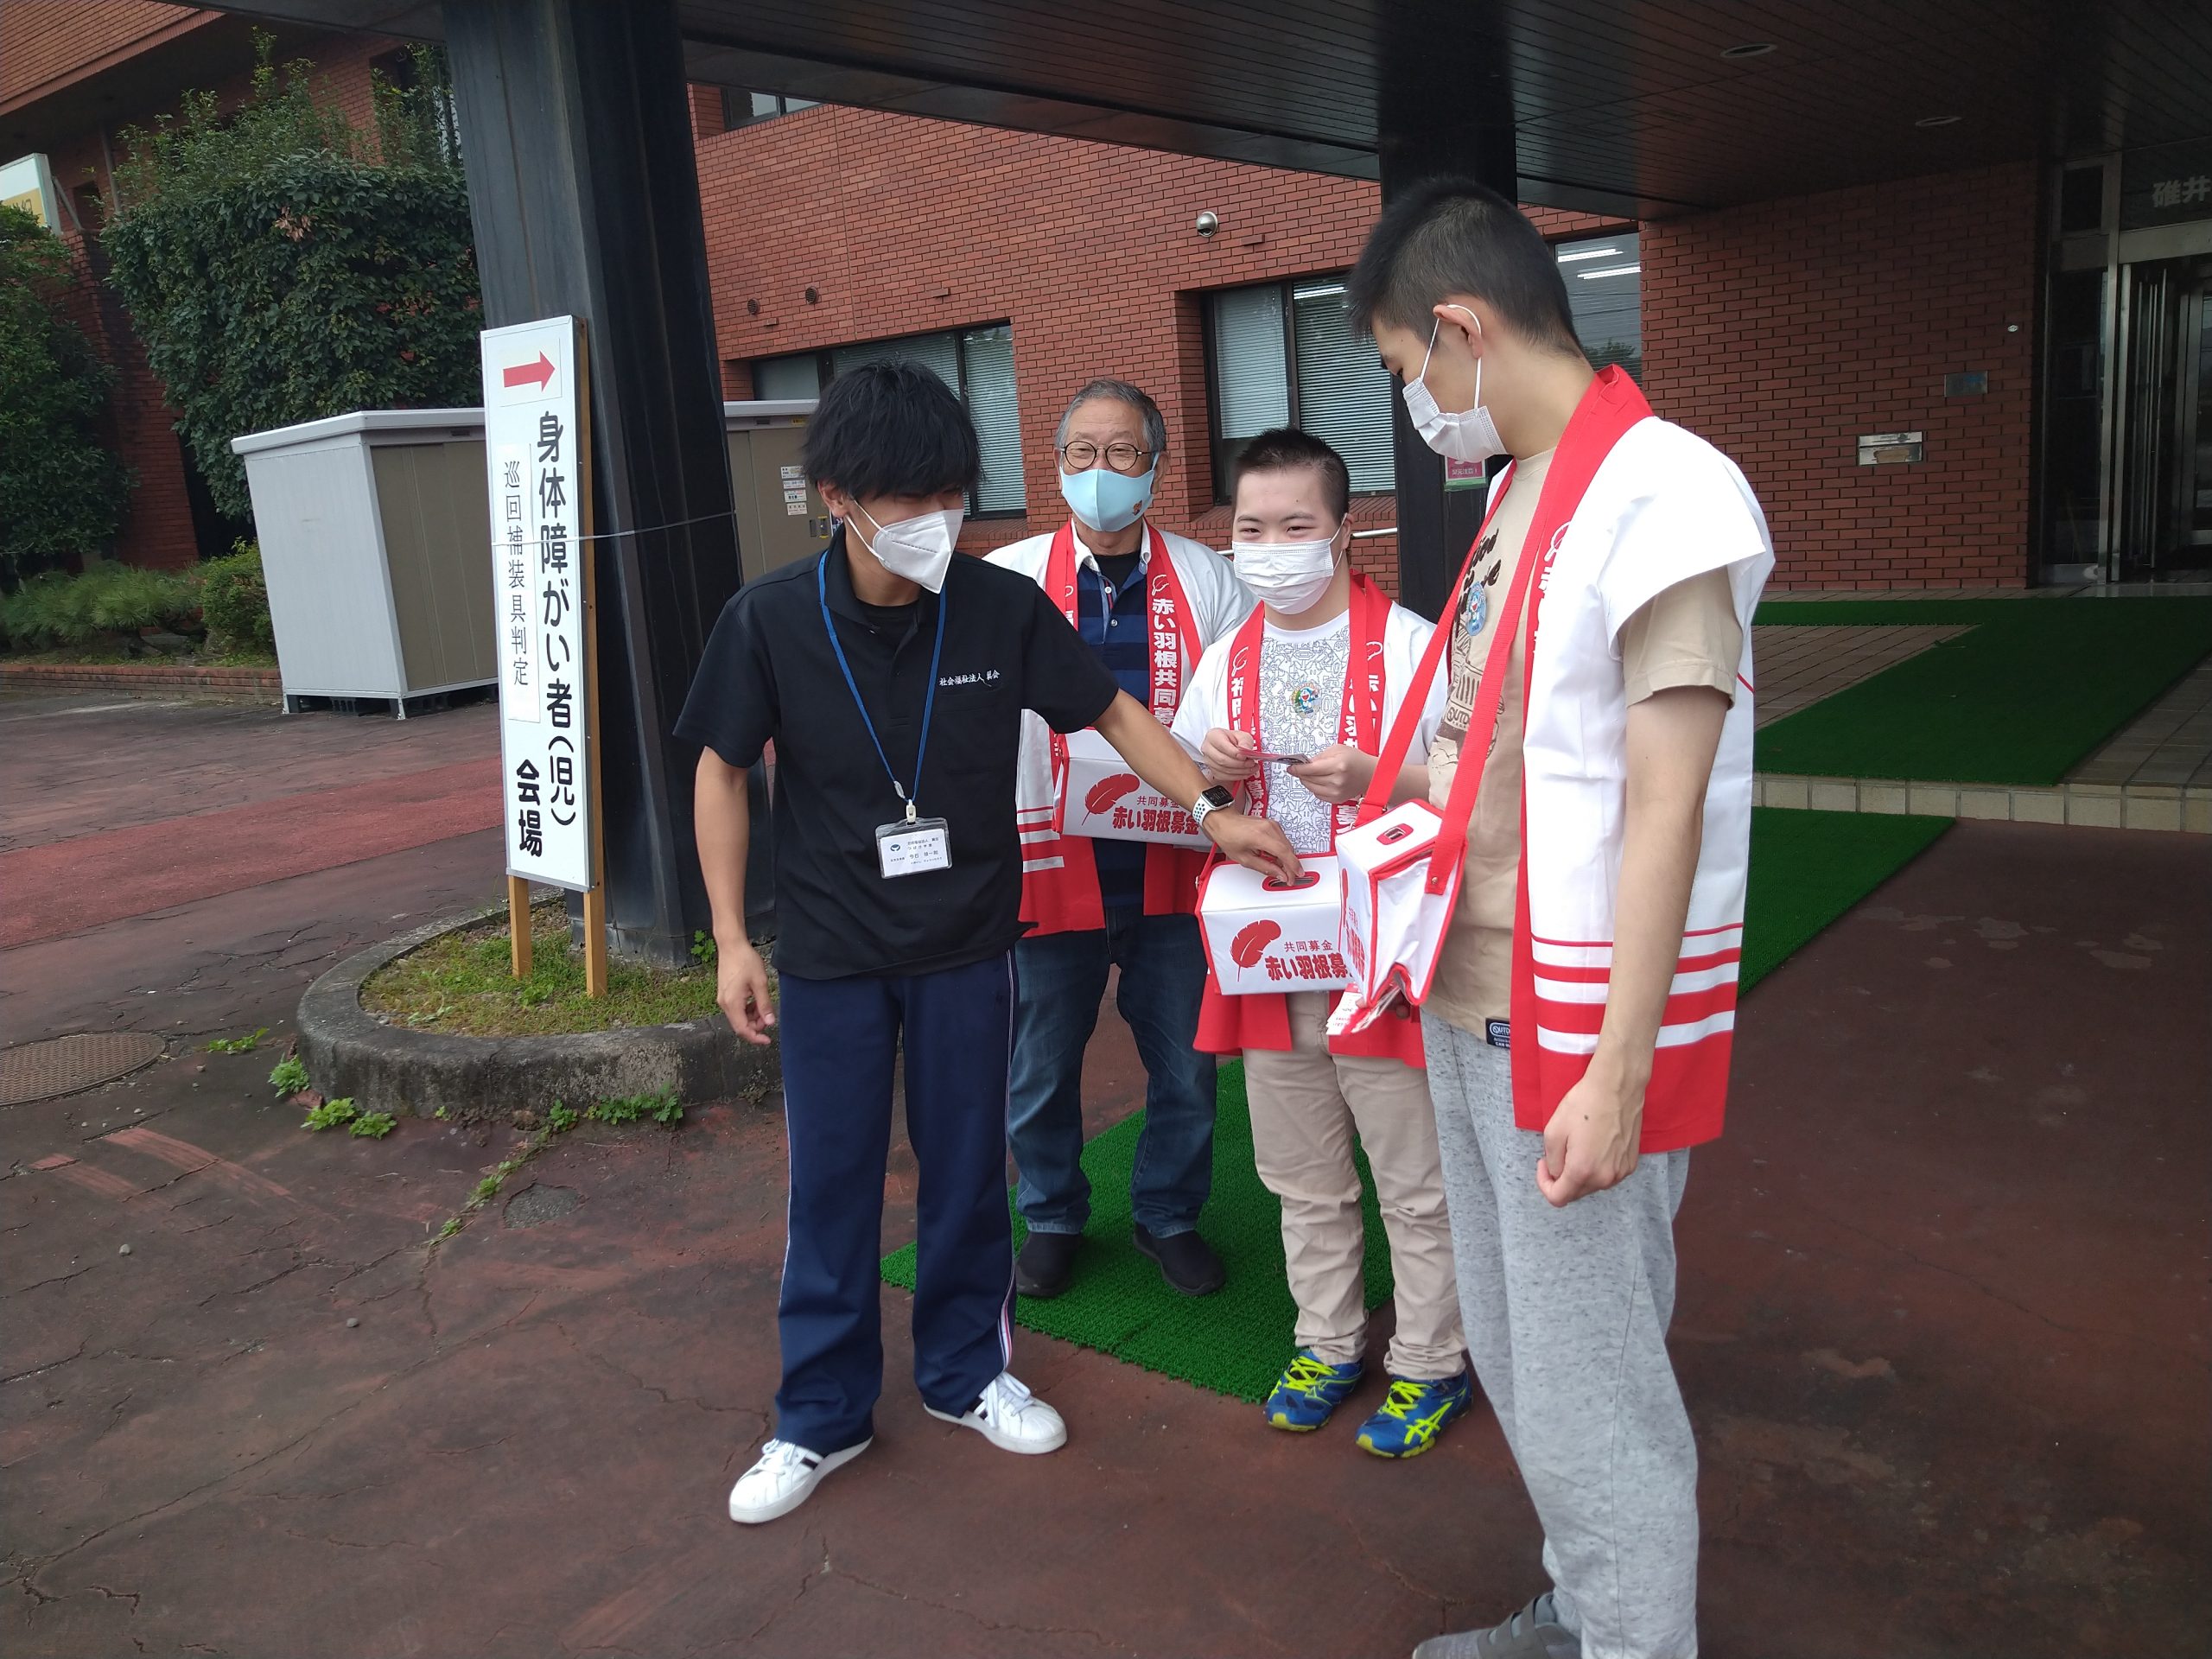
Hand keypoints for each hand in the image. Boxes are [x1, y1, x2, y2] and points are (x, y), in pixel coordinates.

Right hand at [716, 939, 775, 1044]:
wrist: (731, 945)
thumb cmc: (745, 960)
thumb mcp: (760, 983)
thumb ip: (765, 1004)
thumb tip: (770, 1022)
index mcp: (732, 1003)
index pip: (743, 1030)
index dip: (755, 1038)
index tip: (768, 1040)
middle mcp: (724, 1004)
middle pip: (740, 1025)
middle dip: (756, 1026)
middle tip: (769, 1015)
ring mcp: (723, 999)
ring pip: (739, 1017)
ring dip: (753, 1017)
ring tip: (764, 1005)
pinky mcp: (725, 994)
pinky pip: (737, 1009)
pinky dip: (747, 1009)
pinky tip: (756, 1000)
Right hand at [1199, 727, 1257, 781]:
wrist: (1230, 746)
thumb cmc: (1234, 740)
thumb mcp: (1242, 735)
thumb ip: (1245, 741)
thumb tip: (1245, 749)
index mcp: (1213, 736)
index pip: (1222, 745)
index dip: (1234, 753)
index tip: (1245, 756)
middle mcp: (1207, 748)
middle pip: (1222, 760)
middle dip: (1239, 763)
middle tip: (1251, 763)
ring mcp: (1208, 761)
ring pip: (1224, 770)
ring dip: (1240, 771)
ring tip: (1251, 768)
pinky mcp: (1213, 771)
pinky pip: (1225, 777)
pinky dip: (1237, 776)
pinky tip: (1246, 772)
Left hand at [1203, 808, 1302, 884]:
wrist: (1223, 821)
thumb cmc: (1229, 836)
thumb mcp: (1244, 859)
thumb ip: (1265, 868)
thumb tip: (1279, 874)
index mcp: (1261, 836)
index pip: (1284, 853)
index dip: (1293, 866)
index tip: (1296, 875)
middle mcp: (1269, 828)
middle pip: (1288, 850)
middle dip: (1290, 865)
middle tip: (1287, 877)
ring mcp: (1272, 824)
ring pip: (1287, 845)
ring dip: (1286, 858)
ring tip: (1279, 868)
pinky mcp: (1272, 825)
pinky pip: (1282, 840)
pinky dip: (1281, 851)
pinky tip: (1274, 858)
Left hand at [1287, 744, 1374, 803]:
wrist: (1371, 774)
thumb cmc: (1356, 759)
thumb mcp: (1337, 749)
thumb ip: (1319, 756)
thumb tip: (1304, 764)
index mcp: (1337, 766)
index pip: (1310, 769)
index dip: (1297, 768)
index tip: (1290, 767)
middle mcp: (1337, 781)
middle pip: (1308, 779)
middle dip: (1301, 773)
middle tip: (1300, 767)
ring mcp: (1337, 792)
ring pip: (1311, 788)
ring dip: (1307, 780)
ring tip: (1311, 773)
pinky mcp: (1337, 800)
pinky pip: (1317, 794)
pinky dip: (1315, 787)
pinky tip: (1321, 781)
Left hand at [1536, 1066, 1643, 1205]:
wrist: (1617, 1087)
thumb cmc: (1584, 1104)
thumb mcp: (1553, 1131)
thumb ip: (1552, 1162)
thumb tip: (1557, 1174)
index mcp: (1583, 1171)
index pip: (1558, 1198)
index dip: (1544, 1184)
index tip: (1543, 1165)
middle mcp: (1604, 1178)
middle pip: (1575, 1193)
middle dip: (1562, 1178)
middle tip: (1558, 1153)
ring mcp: (1621, 1172)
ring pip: (1592, 1185)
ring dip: (1580, 1173)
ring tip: (1577, 1146)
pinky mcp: (1630, 1164)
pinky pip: (1607, 1175)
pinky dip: (1597, 1167)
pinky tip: (1594, 1145)